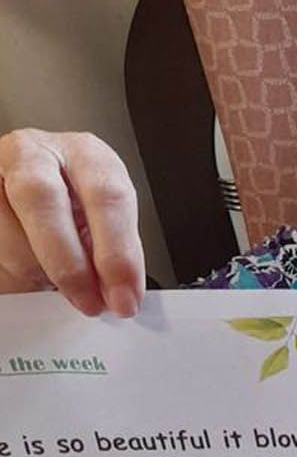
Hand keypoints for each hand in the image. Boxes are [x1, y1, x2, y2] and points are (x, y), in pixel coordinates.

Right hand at [0, 129, 144, 316]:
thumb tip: (119, 297)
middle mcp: (36, 153)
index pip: (106, 194)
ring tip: (52, 280)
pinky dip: (13, 268)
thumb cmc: (71, 211)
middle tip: (88, 302)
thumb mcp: (100, 225)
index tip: (124, 298)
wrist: (26, 206)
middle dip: (69, 263)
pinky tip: (30, 267)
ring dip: (36, 269)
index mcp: (85, 155)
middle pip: (44, 198)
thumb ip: (111, 255)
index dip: (117, 252)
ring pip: (8, 227)